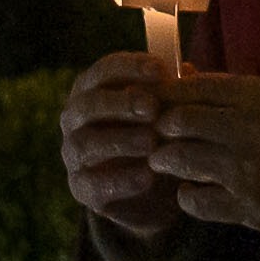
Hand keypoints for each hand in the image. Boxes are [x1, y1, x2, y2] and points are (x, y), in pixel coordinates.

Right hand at [53, 50, 182, 243]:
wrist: (155, 194)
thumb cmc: (159, 139)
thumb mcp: (167, 114)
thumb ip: (172, 92)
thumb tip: (185, 70)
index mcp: (92, 91)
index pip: (103, 71)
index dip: (130, 67)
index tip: (160, 71)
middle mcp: (75, 120)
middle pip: (88, 104)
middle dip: (121, 103)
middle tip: (152, 107)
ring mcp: (74, 155)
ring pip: (86, 143)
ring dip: (120, 140)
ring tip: (151, 143)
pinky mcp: (81, 189)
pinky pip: (94, 183)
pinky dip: (121, 179)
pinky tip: (147, 176)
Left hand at [115, 62, 259, 256]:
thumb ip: (229, 89)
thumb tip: (182, 74)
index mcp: (258, 94)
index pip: (190, 86)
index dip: (165, 96)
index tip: (156, 105)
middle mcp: (249, 128)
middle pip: (177, 120)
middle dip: (161, 128)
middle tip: (159, 136)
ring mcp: (247, 171)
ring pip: (178, 158)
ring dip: (167, 160)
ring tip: (168, 161)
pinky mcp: (249, 209)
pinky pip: (195, 200)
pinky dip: (188, 196)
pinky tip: (196, 191)